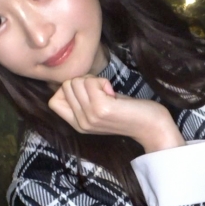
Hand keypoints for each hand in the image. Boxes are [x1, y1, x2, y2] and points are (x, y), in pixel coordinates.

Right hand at [48, 75, 184, 152]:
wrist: (151, 125)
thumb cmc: (128, 112)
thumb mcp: (99, 107)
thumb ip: (83, 99)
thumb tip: (70, 81)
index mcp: (77, 124)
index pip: (53, 101)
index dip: (68, 89)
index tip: (88, 91)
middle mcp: (80, 123)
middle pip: (65, 86)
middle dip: (84, 80)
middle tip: (102, 90)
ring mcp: (90, 117)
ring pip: (75, 82)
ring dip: (93, 80)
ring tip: (108, 92)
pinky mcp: (101, 109)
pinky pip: (90, 82)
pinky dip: (101, 81)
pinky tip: (113, 92)